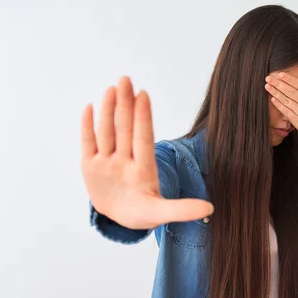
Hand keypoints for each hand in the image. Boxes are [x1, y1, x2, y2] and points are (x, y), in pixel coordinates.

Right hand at [80, 76, 213, 229]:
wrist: (121, 218)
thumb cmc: (143, 212)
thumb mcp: (161, 213)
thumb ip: (182, 210)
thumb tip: (210, 208)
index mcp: (143, 169)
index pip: (143, 139)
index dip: (143, 118)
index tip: (144, 95)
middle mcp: (125, 160)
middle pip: (124, 129)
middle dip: (125, 105)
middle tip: (126, 79)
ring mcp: (107, 162)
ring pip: (107, 133)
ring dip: (108, 111)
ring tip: (111, 89)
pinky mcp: (90, 166)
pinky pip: (88, 143)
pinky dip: (87, 127)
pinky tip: (89, 107)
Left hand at [265, 66, 297, 148]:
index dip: (289, 79)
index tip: (280, 74)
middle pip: (292, 92)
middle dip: (278, 84)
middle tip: (268, 78)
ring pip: (287, 101)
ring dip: (276, 92)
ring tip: (267, 86)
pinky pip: (286, 111)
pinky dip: (279, 105)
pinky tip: (272, 98)